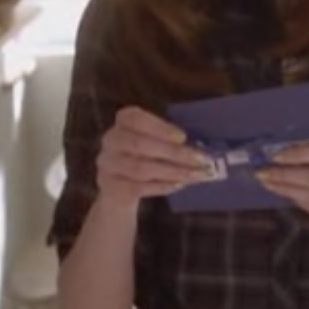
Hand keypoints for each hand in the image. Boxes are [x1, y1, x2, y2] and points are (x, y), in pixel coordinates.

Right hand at [97, 106, 212, 208]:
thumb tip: (200, 148)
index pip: (136, 118)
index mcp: (123, 121)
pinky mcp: (111, 187)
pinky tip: (179, 185)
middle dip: (174, 153)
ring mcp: (108, 164)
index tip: (183, 137)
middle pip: (140, 144)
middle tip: (200, 160)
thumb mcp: (155, 142)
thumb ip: (172, 140)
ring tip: (195, 175)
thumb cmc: (144, 157)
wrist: (118, 189)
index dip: (159, 127)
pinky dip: (161, 186)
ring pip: (141, 168)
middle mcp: (111, 140)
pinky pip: (138, 187)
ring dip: (172, 171)